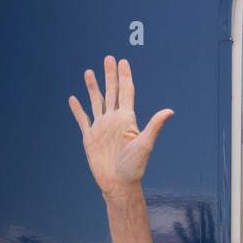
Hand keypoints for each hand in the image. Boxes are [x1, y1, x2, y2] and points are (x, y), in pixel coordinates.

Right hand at [67, 55, 173, 199]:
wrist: (118, 184)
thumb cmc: (134, 167)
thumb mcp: (145, 144)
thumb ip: (154, 126)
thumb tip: (169, 111)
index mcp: (127, 119)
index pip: (126, 92)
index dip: (125, 77)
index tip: (123, 62)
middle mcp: (114, 120)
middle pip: (112, 92)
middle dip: (110, 75)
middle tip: (109, 58)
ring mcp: (101, 128)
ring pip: (96, 102)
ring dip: (93, 87)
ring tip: (89, 72)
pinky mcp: (90, 137)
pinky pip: (83, 119)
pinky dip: (77, 109)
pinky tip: (73, 98)